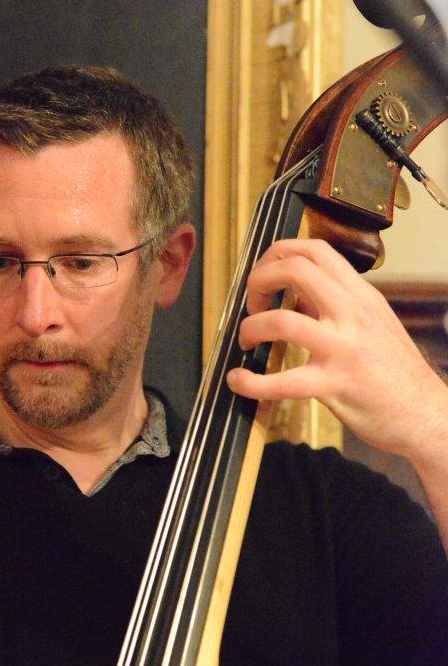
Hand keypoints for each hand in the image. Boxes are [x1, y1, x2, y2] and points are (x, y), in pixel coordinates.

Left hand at [226, 238, 447, 461]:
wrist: (426, 415)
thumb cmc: (395, 371)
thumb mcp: (371, 323)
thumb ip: (333, 304)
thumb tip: (292, 294)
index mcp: (360, 296)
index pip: (315, 249)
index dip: (279, 253)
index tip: (265, 274)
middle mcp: (352, 314)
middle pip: (295, 269)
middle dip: (259, 280)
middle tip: (252, 303)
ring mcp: (343, 349)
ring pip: (282, 321)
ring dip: (250, 327)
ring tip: (246, 340)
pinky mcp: (335, 386)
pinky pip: (283, 382)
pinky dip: (252, 381)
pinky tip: (239, 380)